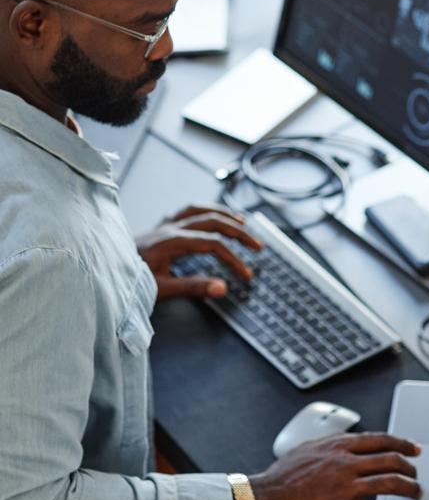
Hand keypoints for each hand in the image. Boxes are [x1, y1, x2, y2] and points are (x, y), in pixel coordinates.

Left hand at [137, 204, 262, 300]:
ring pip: (200, 210)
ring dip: (224, 215)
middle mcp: (168, 228)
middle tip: (257, 246)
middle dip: (239, 232)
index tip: (245, 275)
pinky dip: (204, 211)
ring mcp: (163, 225)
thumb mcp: (161, 290)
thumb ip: (193, 287)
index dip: (233, 259)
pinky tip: (212, 217)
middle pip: (212, 221)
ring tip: (242, 222)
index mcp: (171, 241)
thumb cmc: (127, 282)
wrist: (101, 271)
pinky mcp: (159, 227)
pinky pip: (187, 211)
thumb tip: (223, 288)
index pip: (213, 245)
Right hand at [249, 432, 427, 499]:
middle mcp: (346, 462)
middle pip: (391, 460)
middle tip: (416, 475)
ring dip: (411, 489)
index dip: (402, 443)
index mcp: (338, 445)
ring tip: (418, 495)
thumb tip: (342, 444)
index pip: (379, 439)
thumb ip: (329, 445)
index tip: (414, 449)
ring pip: (391, 483)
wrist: (265, 498)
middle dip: (410, 468)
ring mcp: (347, 486)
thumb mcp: (307, 448)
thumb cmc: (281, 476)